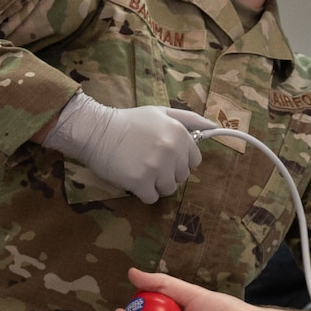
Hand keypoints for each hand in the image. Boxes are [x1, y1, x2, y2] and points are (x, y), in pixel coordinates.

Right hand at [44, 93, 208, 202]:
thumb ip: (188, 119)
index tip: (164, 154)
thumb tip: (214, 126)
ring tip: (140, 169)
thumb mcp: (160, 112)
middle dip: (167, 172)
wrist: (96, 131)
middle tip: (148, 160)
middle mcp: (172, 150)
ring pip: (169, 189)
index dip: (179, 160)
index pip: (194, 161)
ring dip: (156, 184)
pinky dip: (143, 192)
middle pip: (182, 177)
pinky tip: (133, 178)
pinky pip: (152, 198)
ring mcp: (157, 168)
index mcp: (179, 134)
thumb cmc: (129, 122)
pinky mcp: (141, 182)